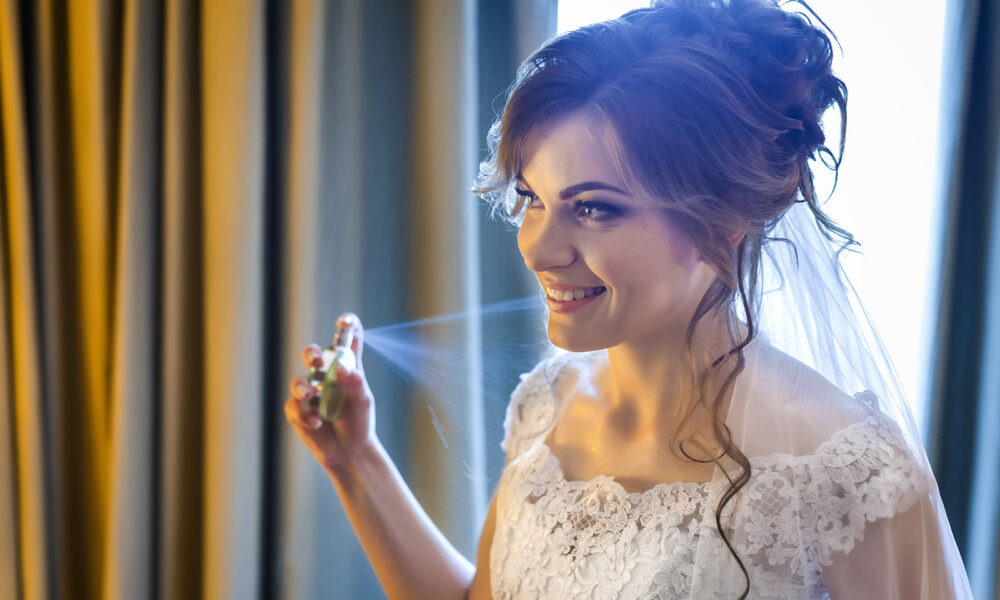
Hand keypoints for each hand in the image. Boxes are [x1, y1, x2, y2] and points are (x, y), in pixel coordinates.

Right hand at [284, 312, 375, 468]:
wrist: (349, 452)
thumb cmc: (359, 422)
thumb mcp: (363, 401)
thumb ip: (355, 381)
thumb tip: (341, 366)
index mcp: (346, 368)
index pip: (345, 340)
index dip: (345, 325)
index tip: (344, 321)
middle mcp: (325, 376)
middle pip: (312, 355)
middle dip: (310, 354)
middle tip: (314, 361)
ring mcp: (309, 393)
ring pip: (298, 381)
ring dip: (303, 388)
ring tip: (311, 396)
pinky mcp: (298, 411)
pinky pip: (294, 406)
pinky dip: (305, 414)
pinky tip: (317, 423)